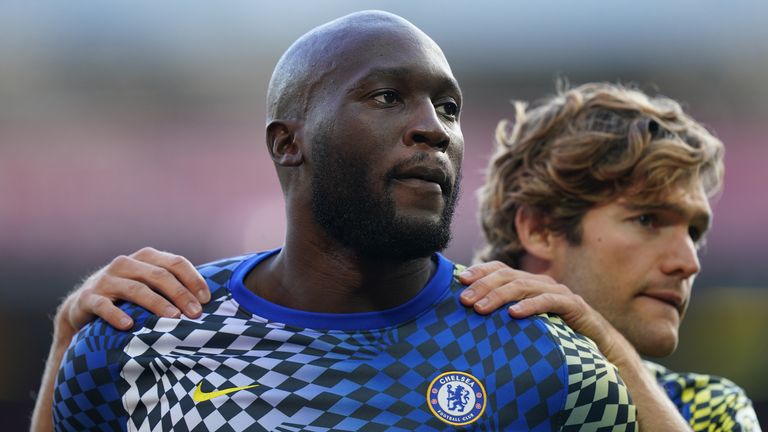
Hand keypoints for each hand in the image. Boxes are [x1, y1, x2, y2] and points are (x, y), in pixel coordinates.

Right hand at [55, 247, 209, 337]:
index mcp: (145, 258)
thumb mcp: (149, 286)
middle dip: (180, 294)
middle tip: (195, 313)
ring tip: (173, 318)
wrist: (81, 306)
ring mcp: (105, 280)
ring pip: (135, 289)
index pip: (175, 263)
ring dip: (156, 304)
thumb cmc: (127, 297)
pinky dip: (116, 314)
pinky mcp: (88, 298)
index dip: (193, 279)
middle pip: (159, 275)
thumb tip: (208, 301)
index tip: (206, 299)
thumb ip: (172, 286)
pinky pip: (103, 305)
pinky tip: (129, 326)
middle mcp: (125, 264)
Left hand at [458, 261, 625, 362]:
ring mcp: (558, 292)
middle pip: (507, 275)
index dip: (480, 271)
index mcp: (529, 282)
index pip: (500, 268)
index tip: (460, 280)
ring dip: (499, 296)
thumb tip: (472, 316)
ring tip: (481, 308)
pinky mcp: (573, 305)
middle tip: (465, 300)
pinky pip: (549, 302)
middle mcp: (541, 282)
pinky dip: (530, 306)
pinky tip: (513, 314)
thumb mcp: (526, 324)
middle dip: (483, 286)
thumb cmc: (557, 336)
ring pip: (523, 286)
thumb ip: (505, 316)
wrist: (599, 348)